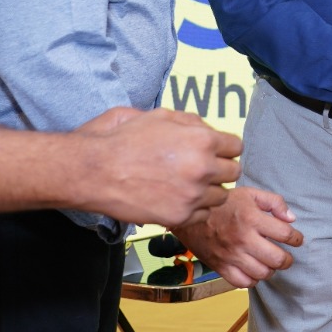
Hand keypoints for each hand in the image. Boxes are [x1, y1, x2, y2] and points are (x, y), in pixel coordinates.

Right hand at [76, 107, 241, 226]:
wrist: (96, 171)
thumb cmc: (123, 139)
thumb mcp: (160, 115)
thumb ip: (190, 122)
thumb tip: (207, 129)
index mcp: (202, 140)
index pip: (236, 147)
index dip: (225, 147)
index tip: (216, 151)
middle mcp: (203, 168)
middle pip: (233, 172)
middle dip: (221, 168)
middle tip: (203, 168)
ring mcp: (192, 195)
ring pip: (221, 196)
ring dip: (210, 190)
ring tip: (190, 185)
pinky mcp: (179, 216)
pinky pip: (203, 214)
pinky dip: (196, 208)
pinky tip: (180, 198)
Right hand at [172, 187, 302, 288]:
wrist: (192, 217)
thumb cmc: (224, 204)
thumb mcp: (250, 194)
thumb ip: (274, 202)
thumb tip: (291, 218)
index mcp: (252, 219)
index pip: (285, 234)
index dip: (297, 238)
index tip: (297, 239)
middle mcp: (243, 239)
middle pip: (277, 259)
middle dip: (287, 259)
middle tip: (287, 257)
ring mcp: (232, 256)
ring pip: (262, 273)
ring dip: (271, 270)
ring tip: (270, 263)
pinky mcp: (221, 267)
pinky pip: (243, 282)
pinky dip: (253, 280)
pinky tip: (254, 270)